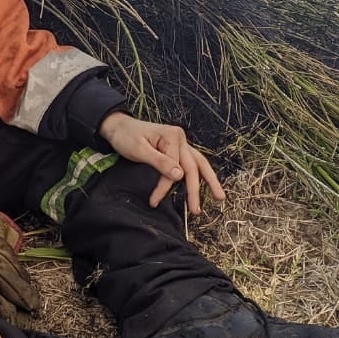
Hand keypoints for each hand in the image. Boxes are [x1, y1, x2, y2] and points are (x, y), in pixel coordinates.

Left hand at [98, 112, 225, 210]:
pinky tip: (206, 184)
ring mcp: (181, 143)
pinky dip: (199, 175)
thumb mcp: (139, 150)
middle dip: (196, 190)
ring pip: (199, 163)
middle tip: (196, 211)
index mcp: (172, 136)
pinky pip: (191, 163)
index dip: (165, 186)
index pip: (174, 167)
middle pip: (194, 166)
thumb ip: (160, 162)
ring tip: (220, 197)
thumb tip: (179, 176)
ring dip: (209, 181)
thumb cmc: (126, 137)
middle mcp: (181, 138)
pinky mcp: (177, 148)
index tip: (154, 201)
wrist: (118, 126)